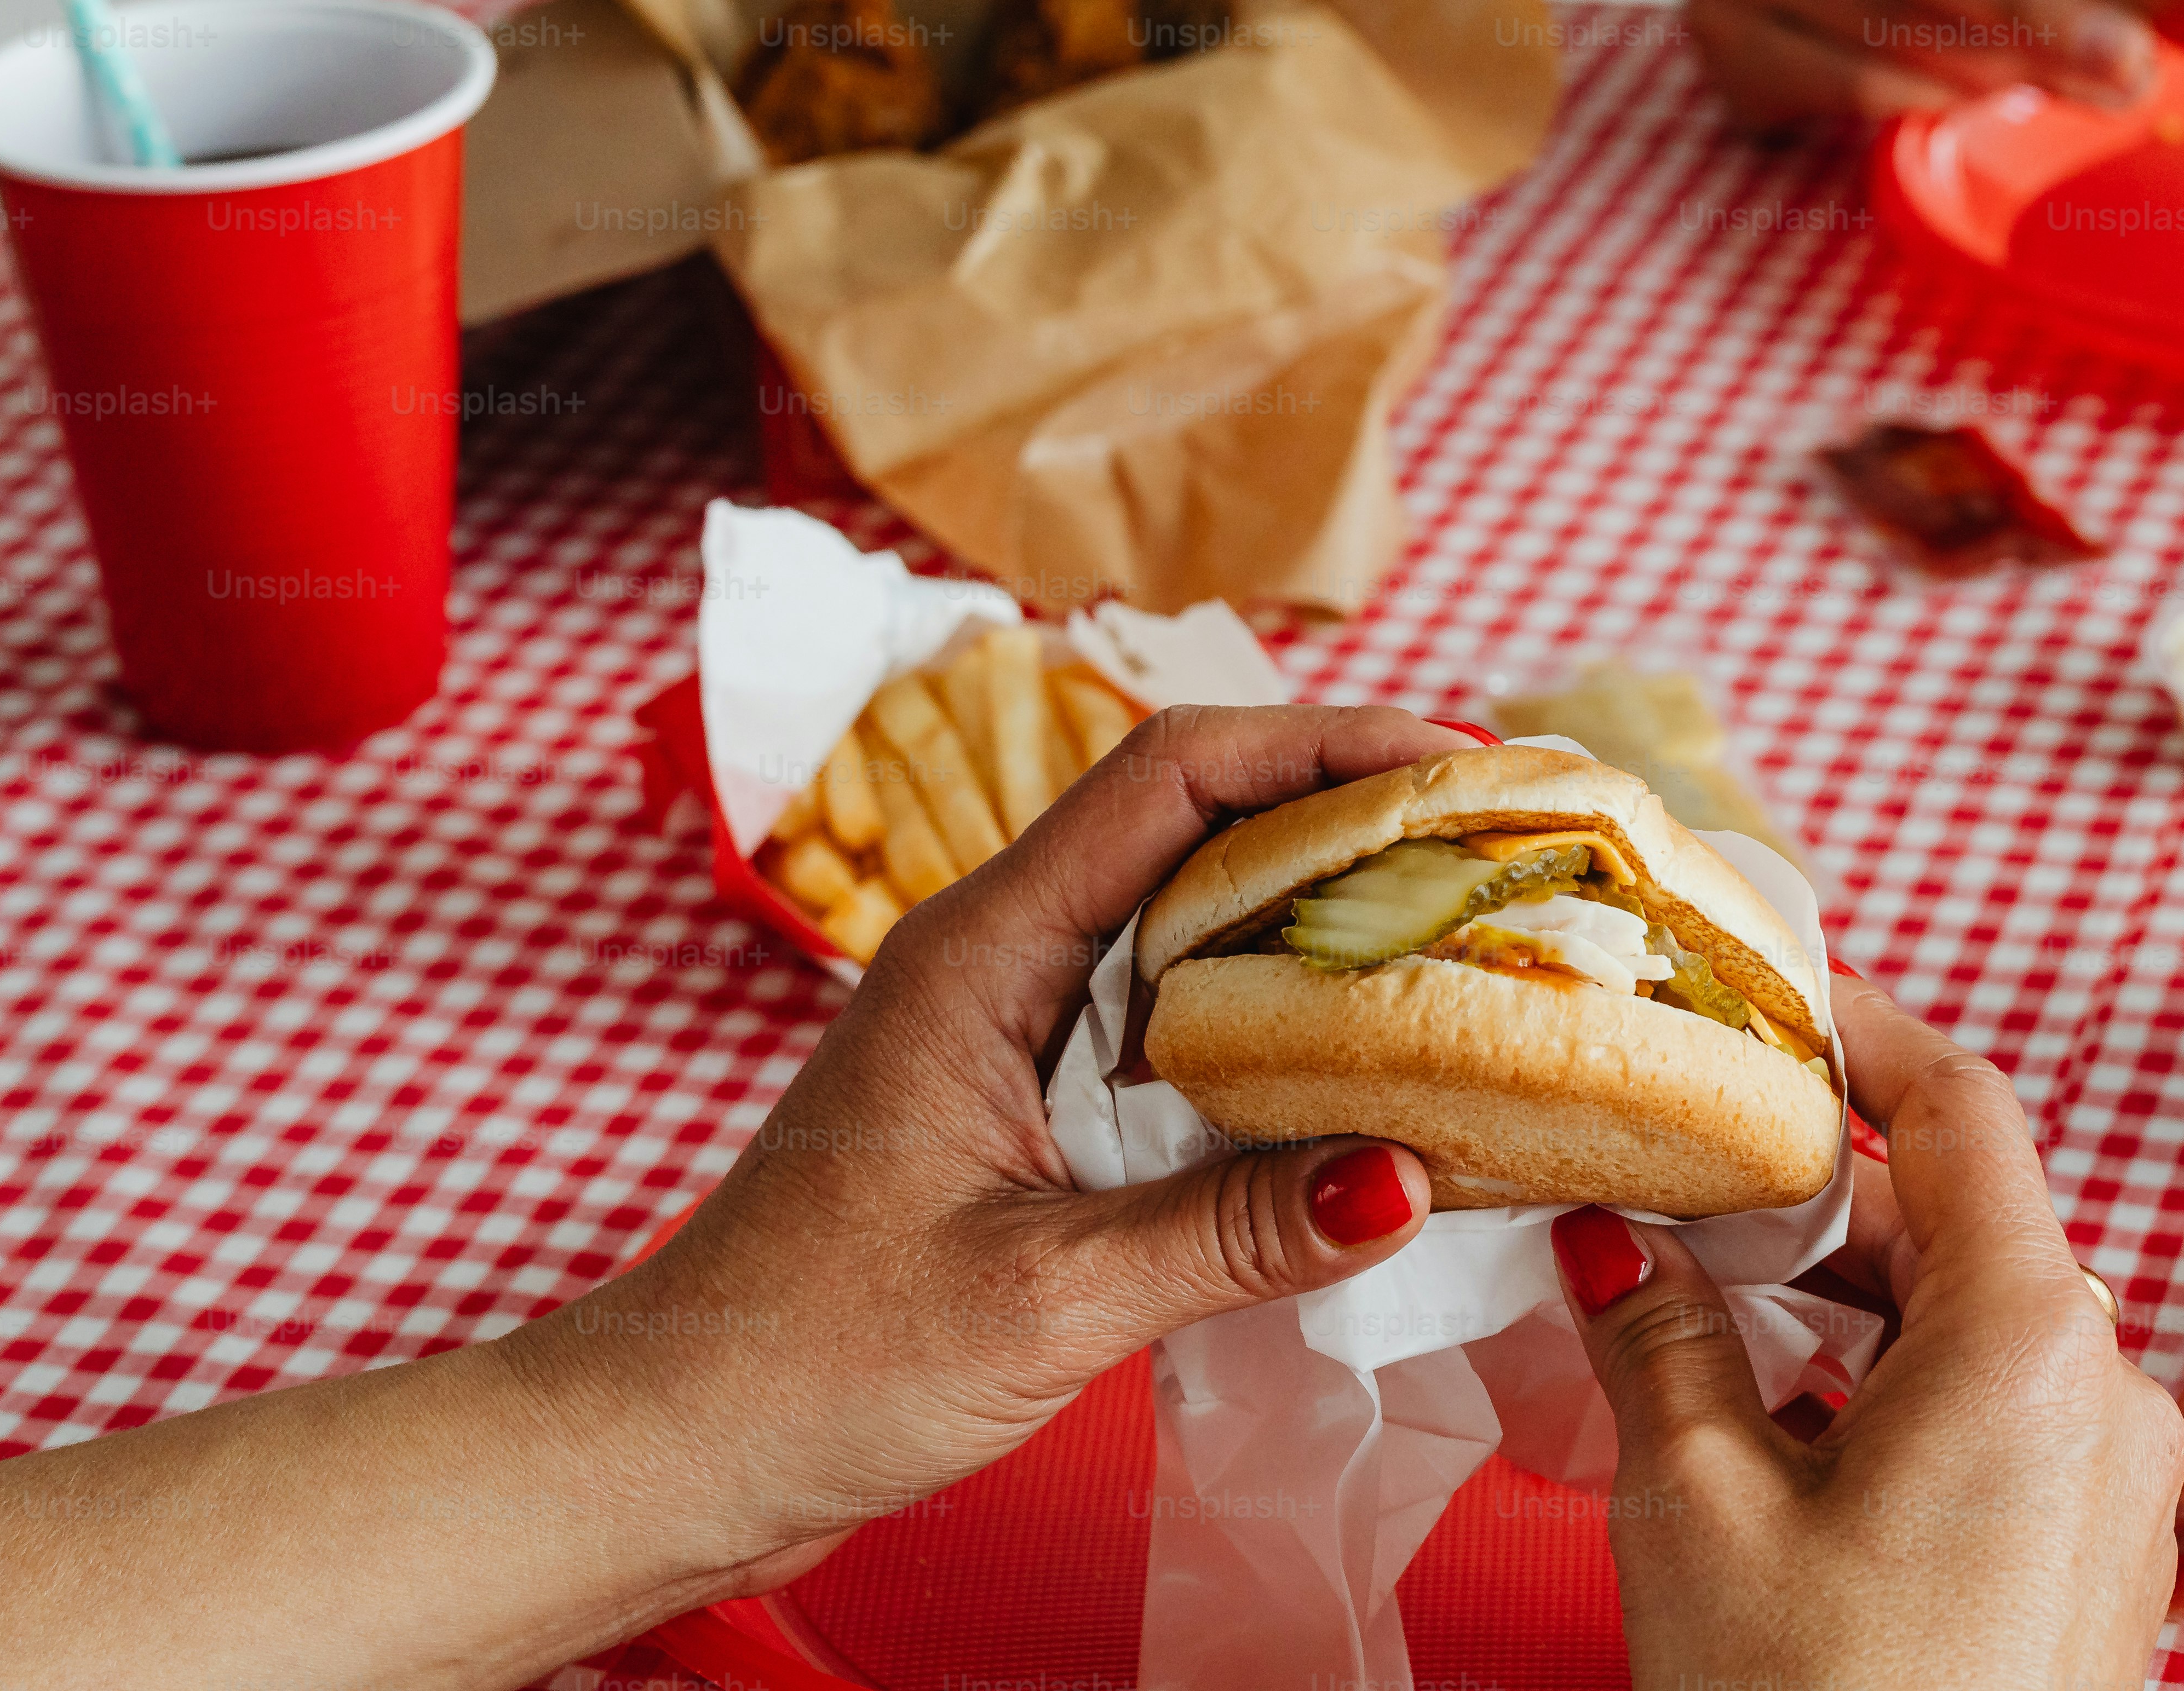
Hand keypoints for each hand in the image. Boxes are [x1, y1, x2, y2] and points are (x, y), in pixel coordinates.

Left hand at [540, 702, 1474, 1593]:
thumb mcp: (1040, 1300)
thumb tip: (1413, 1178)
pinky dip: (1287, 1004)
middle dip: (1361, 808)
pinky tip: (1377, 1049)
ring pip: (1202, 911)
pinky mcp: (1035, 1092)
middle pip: (1205, 816)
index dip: (1326, 740)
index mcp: (984, 950)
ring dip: (1333, 905)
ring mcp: (1017, 1018)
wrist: (675, 1442)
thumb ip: (1228, 1233)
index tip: (1459, 759)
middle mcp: (1004, 952)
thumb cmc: (810, 1360)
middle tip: (1508, 838)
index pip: (1176, 772)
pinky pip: (1184, 1004)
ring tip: (1478, 919)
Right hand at [1554, 970, 2183, 1689]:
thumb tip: (1616, 1239)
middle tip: (1676, 1173)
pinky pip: (1996, 1422)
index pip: (1962, 1105)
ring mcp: (2119, 1487)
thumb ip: (1661, 1344)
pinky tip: (1770, 1433)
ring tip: (1695, 1311)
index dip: (1863, 1031)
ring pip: (1969, 1330)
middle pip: (1960, 1223)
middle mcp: (2113, 1391)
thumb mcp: (1697, 1511)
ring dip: (1840, 1309)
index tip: (1775, 993)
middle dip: (1813, 1198)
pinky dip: (1885, 1395)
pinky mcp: (2096, 1564)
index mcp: (2038, 1336)